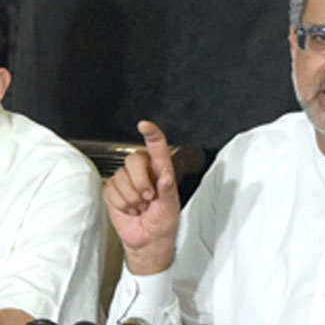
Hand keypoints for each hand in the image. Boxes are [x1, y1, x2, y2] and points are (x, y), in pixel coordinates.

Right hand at [103, 121, 179, 274]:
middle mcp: (144, 172)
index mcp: (162, 171)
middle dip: (140, 182)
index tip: (144, 125)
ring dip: (131, 198)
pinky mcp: (113, 191)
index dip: (151, 134)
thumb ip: (168, 191)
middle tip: (148, 198)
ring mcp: (127, 180)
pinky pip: (111, 191)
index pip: (157, 148)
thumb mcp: (171, 208)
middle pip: (134, 160)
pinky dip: (121, 204)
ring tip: (140, 207)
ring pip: (121, 178)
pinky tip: (130, 209)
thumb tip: (166, 178)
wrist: (148, 239)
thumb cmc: (163, 222)